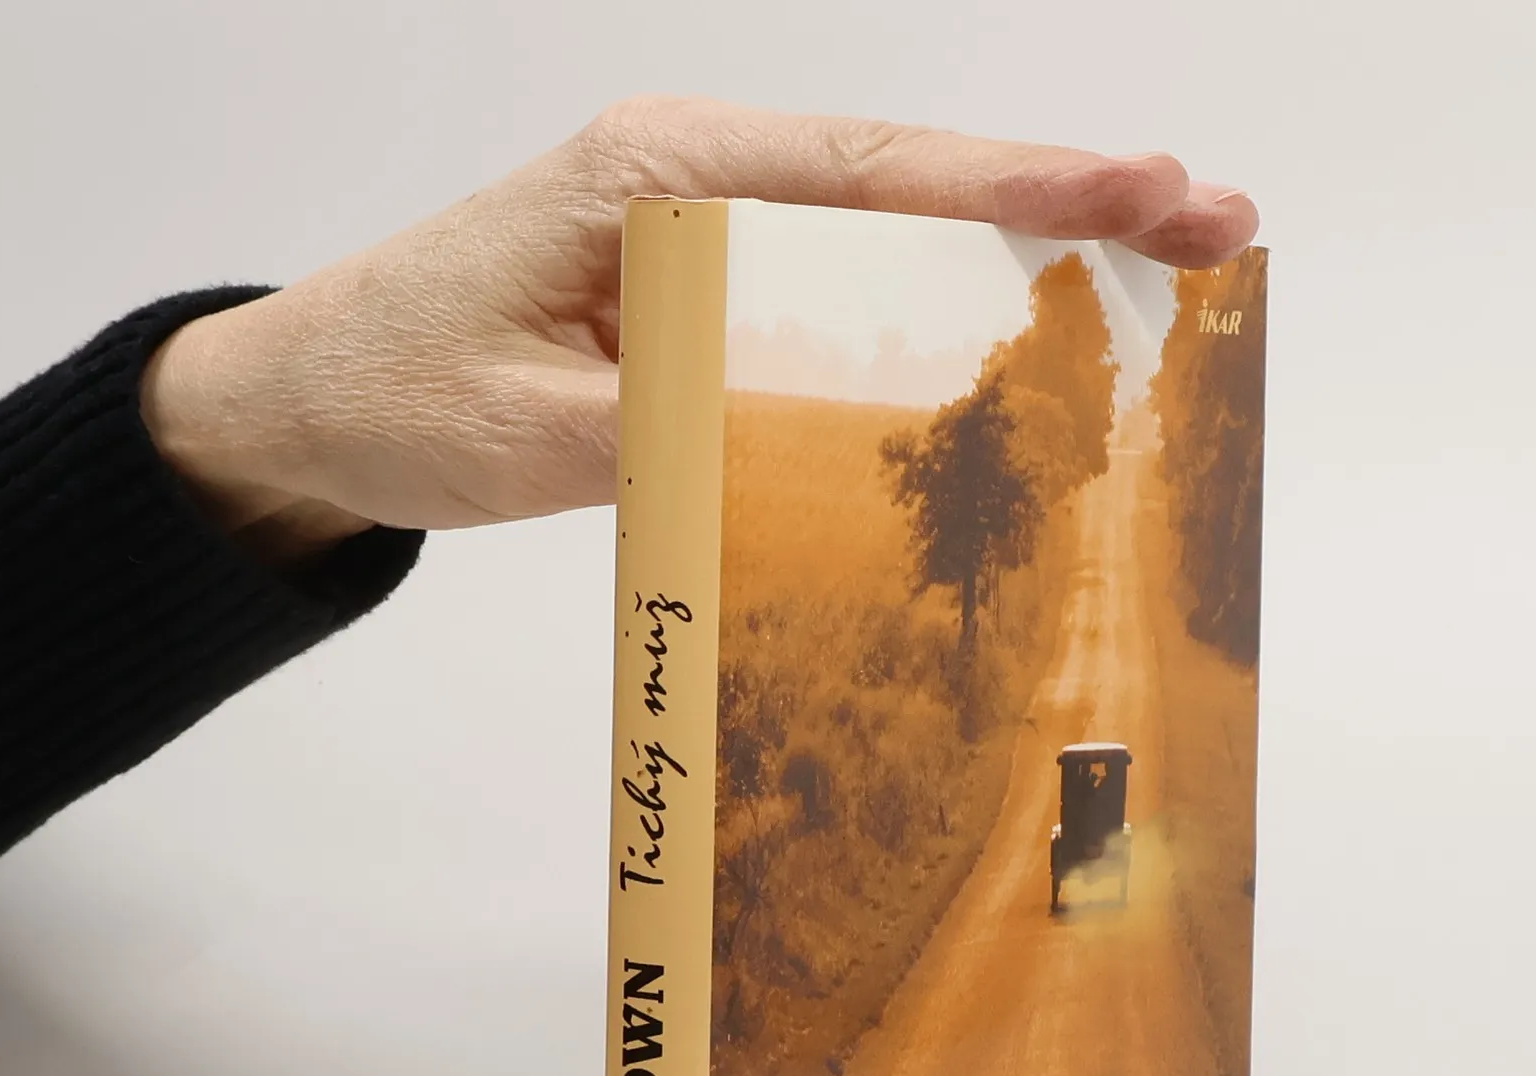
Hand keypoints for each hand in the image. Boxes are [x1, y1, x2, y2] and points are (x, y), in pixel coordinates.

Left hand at [140, 95, 1259, 560]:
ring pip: (896, 228)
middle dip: (1071, 203)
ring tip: (1168, 271)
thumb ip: (683, 429)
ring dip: (1029, 249)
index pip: (868, 176)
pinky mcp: (707, 288)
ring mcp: (707, 230)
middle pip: (913, 182)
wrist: (315, 400)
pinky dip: (948, 302)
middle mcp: (697, 183)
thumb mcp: (531, 435)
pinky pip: (847, 287)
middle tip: (1220, 226)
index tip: (1145, 194)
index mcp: (657, 179)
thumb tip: (832, 441)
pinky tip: (1027, 329)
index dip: (1018, 189)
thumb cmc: (401, 395)